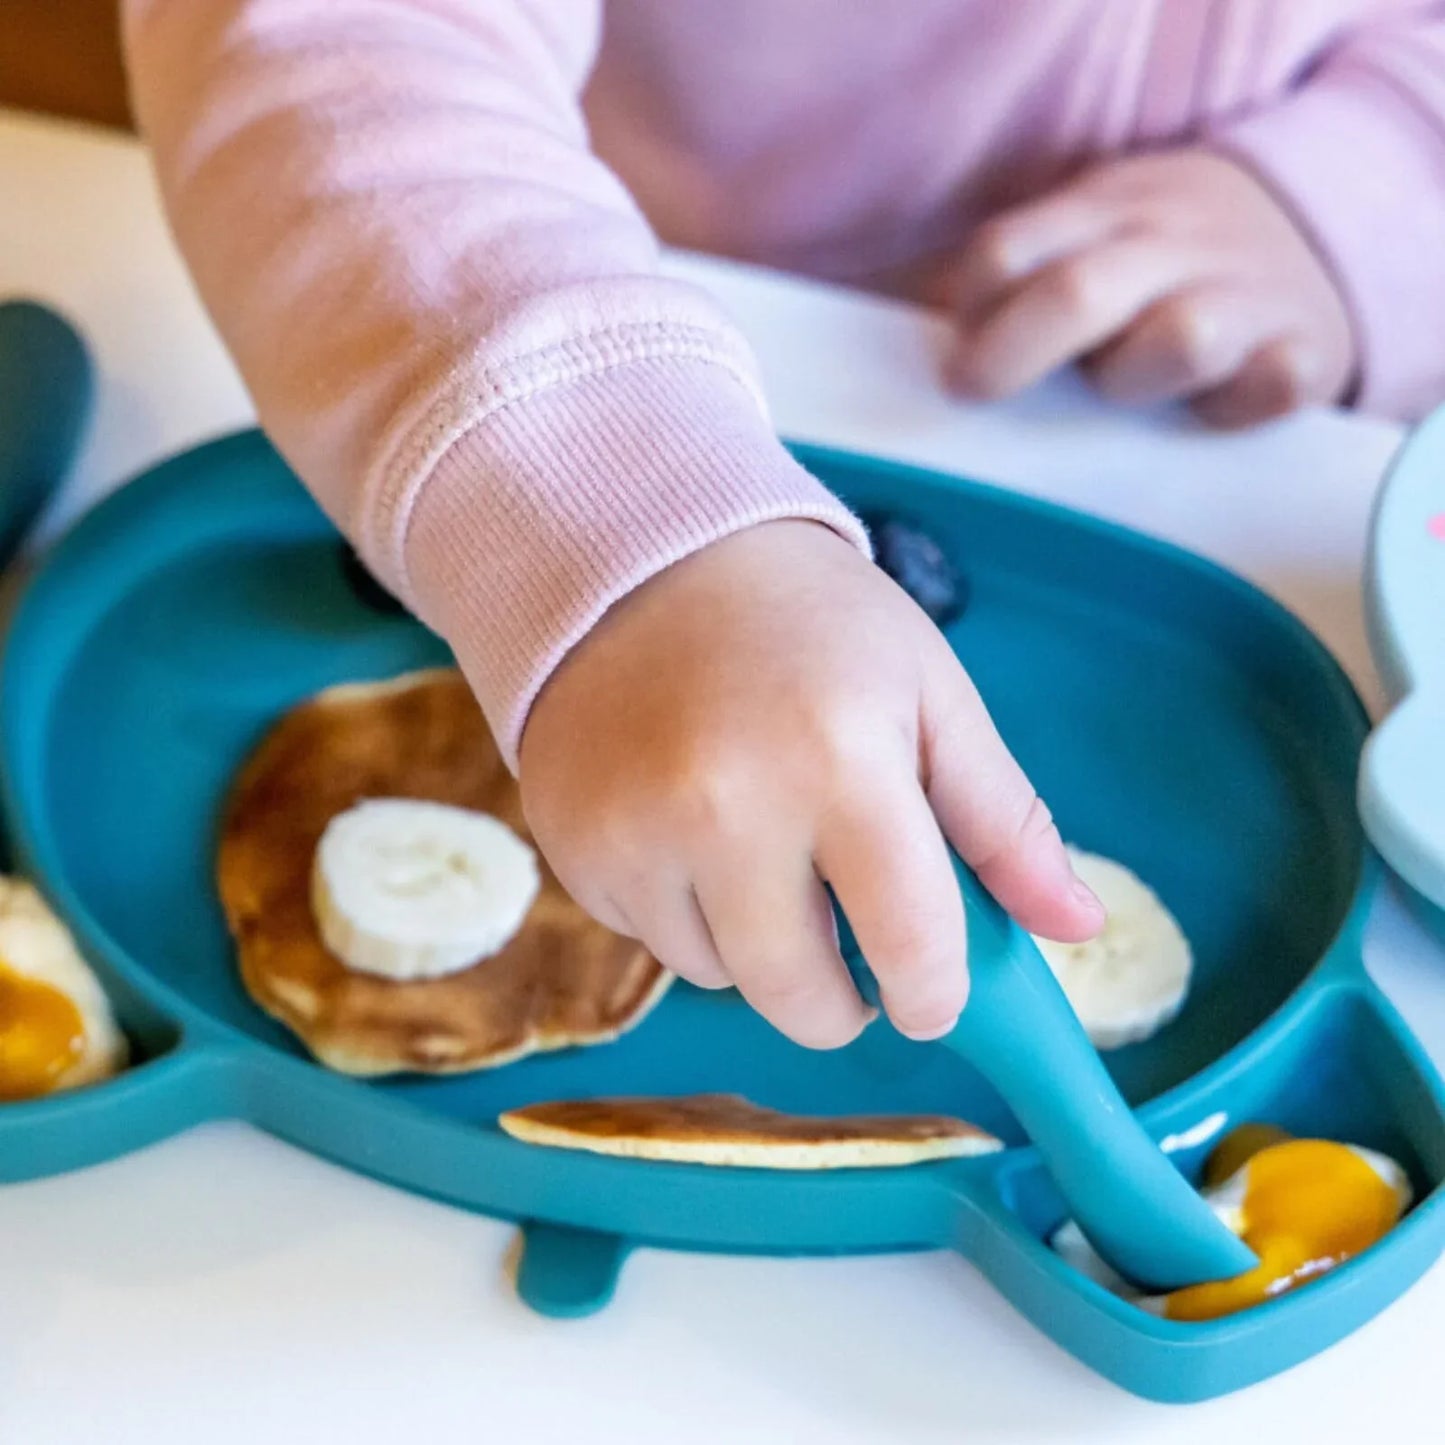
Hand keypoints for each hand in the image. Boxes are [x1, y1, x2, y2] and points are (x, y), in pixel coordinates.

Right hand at [519, 519, 1103, 1048]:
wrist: (638, 556)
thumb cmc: (808, 621)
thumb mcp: (928, 693)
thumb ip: (1004, 819)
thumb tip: (1079, 928)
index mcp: (841, 761)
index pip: (910, 945)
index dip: (934, 992)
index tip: (930, 992)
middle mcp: (726, 809)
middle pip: (801, 999)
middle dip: (843, 1000)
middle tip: (851, 950)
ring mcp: (636, 833)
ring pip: (719, 977)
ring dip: (756, 946)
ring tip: (759, 846)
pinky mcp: (573, 847)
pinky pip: (648, 939)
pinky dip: (684, 912)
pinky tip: (688, 827)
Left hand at [943, 149, 1356, 427]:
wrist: (1310, 227)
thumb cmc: (1152, 268)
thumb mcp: (1084, 240)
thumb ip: (1011, 288)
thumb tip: (898, 358)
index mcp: (1100, 212)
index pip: (1008, 253)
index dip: (968, 307)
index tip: (949, 359)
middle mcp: (1172, 244)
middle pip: (1078, 292)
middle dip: (1013, 352)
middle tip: (971, 392)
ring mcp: (1245, 295)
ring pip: (1182, 339)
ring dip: (1134, 379)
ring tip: (1121, 394)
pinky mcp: (1304, 351)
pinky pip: (1274, 383)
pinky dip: (1242, 404)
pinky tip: (1212, 414)